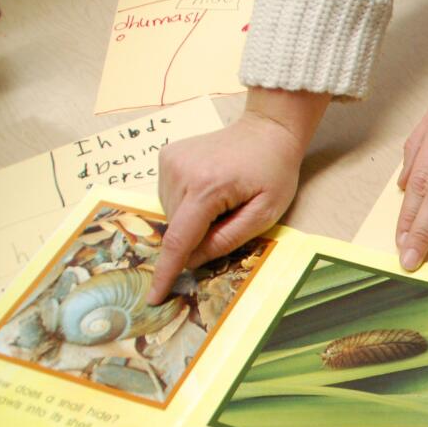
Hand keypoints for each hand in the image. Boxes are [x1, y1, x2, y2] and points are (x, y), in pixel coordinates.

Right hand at [149, 88, 329, 302]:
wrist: (267, 129)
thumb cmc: (273, 171)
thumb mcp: (265, 213)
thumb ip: (229, 239)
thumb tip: (193, 261)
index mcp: (206, 187)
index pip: (179, 239)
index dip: (166, 272)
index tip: (154, 297)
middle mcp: (180, 172)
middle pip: (177, 228)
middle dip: (197, 237)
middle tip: (229, 217)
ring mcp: (169, 161)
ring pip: (172, 214)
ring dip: (193, 219)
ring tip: (223, 198)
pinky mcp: (167, 156)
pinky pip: (169, 196)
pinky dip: (187, 203)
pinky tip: (210, 188)